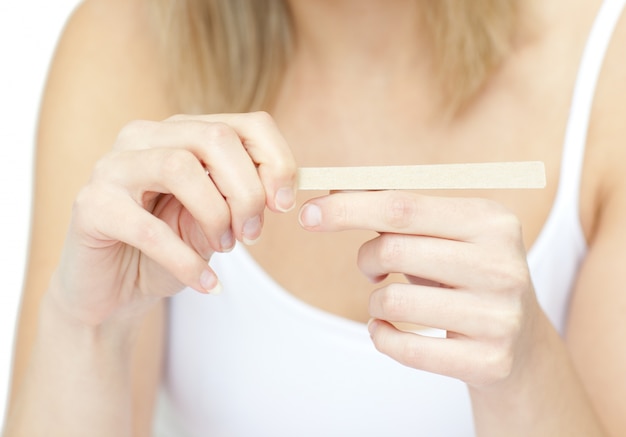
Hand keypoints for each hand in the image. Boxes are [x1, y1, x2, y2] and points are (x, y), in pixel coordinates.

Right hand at [51, 112, 296, 326]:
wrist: (111, 290)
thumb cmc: (167, 249)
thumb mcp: (215, 222)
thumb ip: (240, 199)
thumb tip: (280, 192)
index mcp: (181, 132)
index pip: (245, 124)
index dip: (277, 161)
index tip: (285, 204)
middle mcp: (144, 137)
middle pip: (215, 138)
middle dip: (248, 191)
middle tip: (252, 234)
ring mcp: (113, 167)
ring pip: (180, 167)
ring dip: (216, 216)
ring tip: (224, 248)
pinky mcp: (91, 206)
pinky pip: (148, 229)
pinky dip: (186, 261)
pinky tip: (206, 282)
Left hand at [299, 190, 541, 387]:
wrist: (521, 342)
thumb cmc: (464, 276)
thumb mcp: (441, 235)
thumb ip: (393, 208)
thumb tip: (332, 189)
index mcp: (490, 220)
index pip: (402, 206)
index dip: (347, 208)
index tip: (307, 214)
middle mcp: (502, 265)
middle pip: (393, 250)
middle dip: (366, 259)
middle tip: (371, 270)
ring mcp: (500, 316)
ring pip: (393, 301)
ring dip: (375, 303)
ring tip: (389, 303)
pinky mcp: (489, 360)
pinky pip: (404, 348)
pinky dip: (381, 338)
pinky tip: (387, 331)